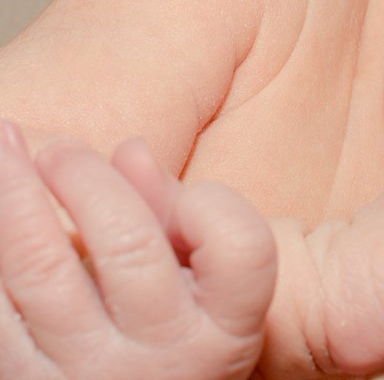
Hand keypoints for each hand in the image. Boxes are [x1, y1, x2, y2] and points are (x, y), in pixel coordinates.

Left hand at [0, 121, 275, 379]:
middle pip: (127, 244)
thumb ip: (175, 217)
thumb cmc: (174, 336)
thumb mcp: (202, 289)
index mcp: (226, 330)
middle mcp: (166, 359)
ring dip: (14, 195)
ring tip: (2, 147)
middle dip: (85, 177)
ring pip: (40, 270)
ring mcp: (92, 377)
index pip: (240, 248)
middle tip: (57, 148)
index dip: (212, 204)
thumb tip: (129, 150)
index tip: (188, 192)